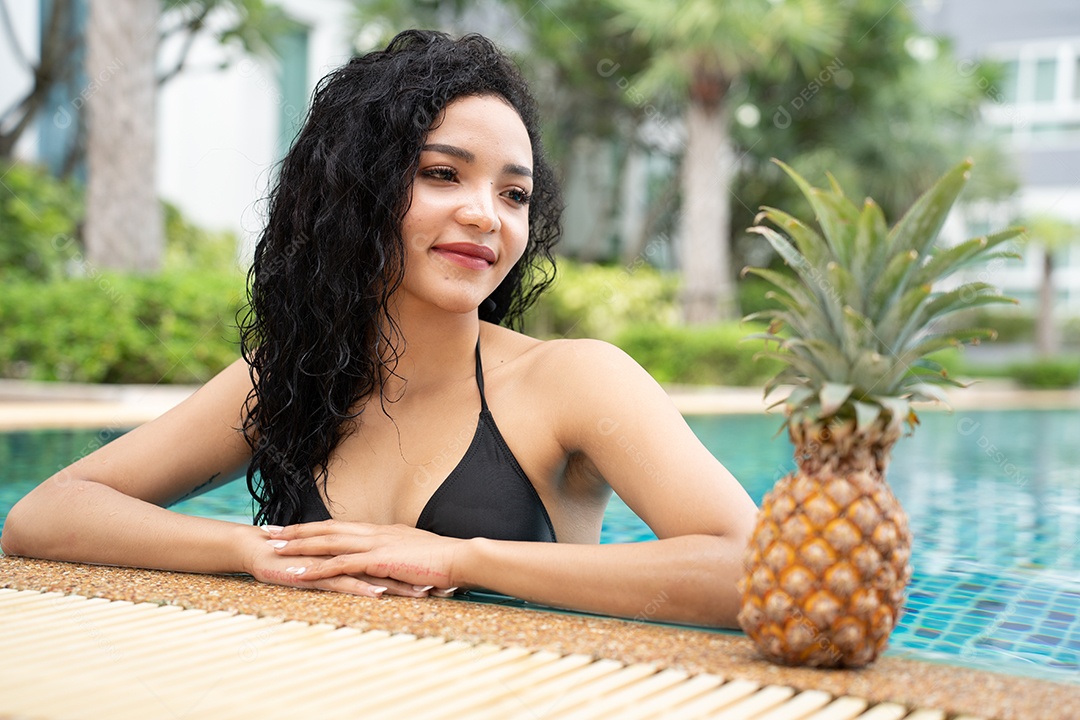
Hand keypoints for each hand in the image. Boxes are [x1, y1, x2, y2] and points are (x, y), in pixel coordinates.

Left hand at [262, 520, 463, 594]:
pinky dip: (318, 568)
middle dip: (296, 530)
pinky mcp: (378, 560)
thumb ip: (396, 555)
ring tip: (275, 548)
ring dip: (300, 545)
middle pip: (327, 528)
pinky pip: (341, 564)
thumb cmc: (442, 559)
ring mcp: (375, 544)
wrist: (459, 558)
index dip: (314, 527)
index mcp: (380, 531)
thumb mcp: (413, 554)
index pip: (340, 526)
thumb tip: (388, 560)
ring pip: (328, 542)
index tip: (292, 528)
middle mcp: (373, 532)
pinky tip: (300, 573)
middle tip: (269, 531)